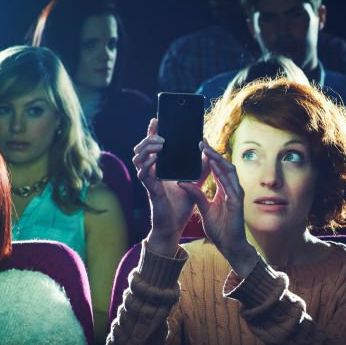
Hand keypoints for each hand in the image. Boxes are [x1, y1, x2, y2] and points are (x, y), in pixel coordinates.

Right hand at [133, 118, 204, 254]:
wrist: (177, 225)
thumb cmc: (182, 204)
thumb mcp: (195, 180)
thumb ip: (200, 165)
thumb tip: (207, 148)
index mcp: (160, 168)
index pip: (152, 146)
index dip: (152, 131)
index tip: (156, 118)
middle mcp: (151, 172)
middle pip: (140, 148)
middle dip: (148, 137)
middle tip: (160, 132)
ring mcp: (148, 181)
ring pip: (138, 158)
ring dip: (147, 147)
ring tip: (160, 142)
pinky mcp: (150, 190)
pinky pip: (143, 173)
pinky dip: (148, 163)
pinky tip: (156, 157)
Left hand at [179, 141, 258, 275]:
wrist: (230, 245)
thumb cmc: (220, 229)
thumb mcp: (204, 209)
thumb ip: (196, 194)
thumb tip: (183, 182)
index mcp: (224, 189)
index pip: (216, 169)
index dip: (208, 156)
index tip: (199, 145)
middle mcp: (232, 188)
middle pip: (223, 165)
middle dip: (212, 152)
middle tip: (201, 140)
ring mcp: (236, 194)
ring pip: (228, 170)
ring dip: (217, 158)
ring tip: (206, 148)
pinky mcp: (237, 201)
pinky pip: (230, 183)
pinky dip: (222, 172)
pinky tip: (214, 165)